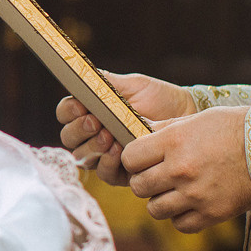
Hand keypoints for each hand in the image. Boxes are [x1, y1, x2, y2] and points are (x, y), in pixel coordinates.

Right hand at [56, 73, 193, 185]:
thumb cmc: (158, 98)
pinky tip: (118, 151)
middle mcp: (92, 135)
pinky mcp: (121, 172)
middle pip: (69, 138)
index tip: (80, 105)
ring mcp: (104, 155)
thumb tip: (84, 76)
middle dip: (79, 130)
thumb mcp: (133, 85)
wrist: (185, 115)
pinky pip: (105, 174)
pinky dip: (108, 163)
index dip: (68, 111)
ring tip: (108, 136)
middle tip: (95, 122)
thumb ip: (107, 82)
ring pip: (83, 157)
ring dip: (92, 146)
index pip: (65, 113)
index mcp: (90, 111)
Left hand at [120, 107, 250, 233]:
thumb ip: (166, 129)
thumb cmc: (236, 127)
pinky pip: (180, 224)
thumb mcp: (197, 119)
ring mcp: (195, 195)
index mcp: (173, 142)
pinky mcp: (212, 214)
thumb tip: (141, 134)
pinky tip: (190, 204)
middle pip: (138, 186)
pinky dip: (181, 217)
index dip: (133, 159)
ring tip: (174, 192)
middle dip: (144, 181)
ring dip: (160, 201)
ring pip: (154, 209)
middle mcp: (180, 170)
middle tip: (157, 176)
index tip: (143, 158)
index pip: (129, 158)